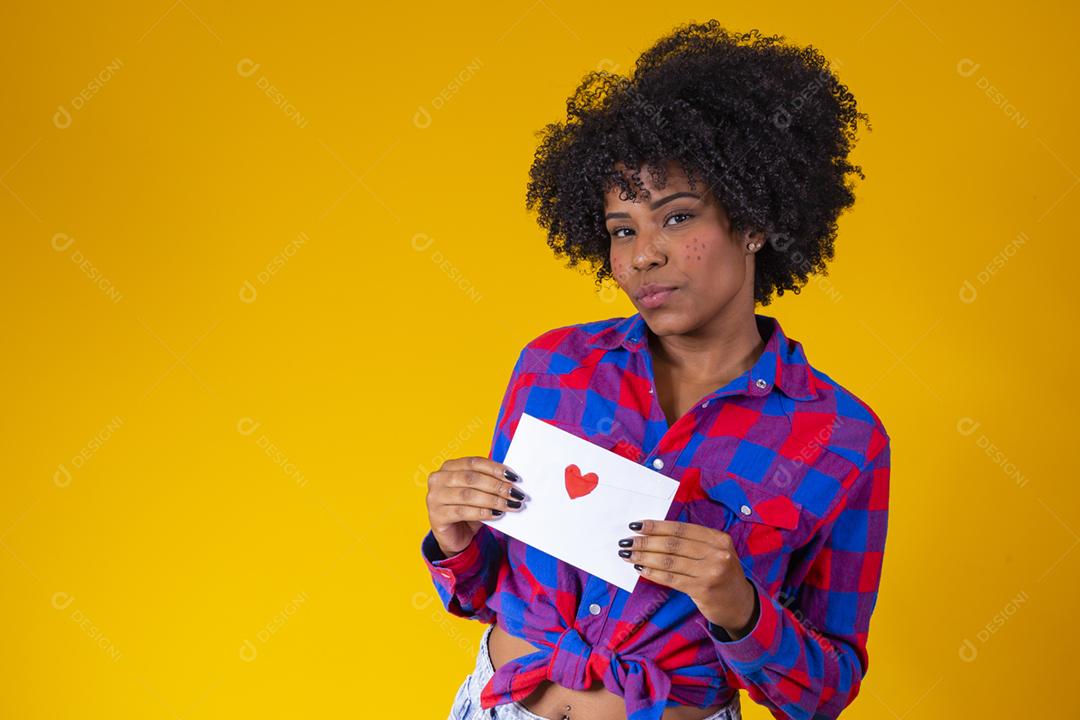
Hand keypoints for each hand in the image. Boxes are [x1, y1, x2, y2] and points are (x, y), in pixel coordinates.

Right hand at [425, 456, 527, 556]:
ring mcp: (434, 497)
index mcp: (449, 466)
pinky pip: (463, 512)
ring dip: (493, 500)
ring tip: (510, 505)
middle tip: (516, 493)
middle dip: (497, 485)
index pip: (474, 462)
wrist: (454, 535)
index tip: (514, 477)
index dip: (495, 468)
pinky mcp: (436, 515)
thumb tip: (512, 481)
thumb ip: (489, 483)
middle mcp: (438, 478)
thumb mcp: (479, 492)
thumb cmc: (468, 509)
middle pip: (472, 478)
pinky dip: (482, 512)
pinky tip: (497, 514)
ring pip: (468, 495)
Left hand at [617, 519, 758, 638]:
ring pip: (669, 561)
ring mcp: (711, 572)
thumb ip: (692, 542)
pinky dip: (653, 573)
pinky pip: (671, 578)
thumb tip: (654, 534)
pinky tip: (640, 569)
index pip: (681, 529)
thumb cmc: (721, 574)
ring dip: (644, 557)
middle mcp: (717, 553)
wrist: (741, 605)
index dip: (656, 526)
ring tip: (627, 555)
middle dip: (646, 542)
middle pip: (673, 544)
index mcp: (718, 538)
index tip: (637, 526)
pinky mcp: (703, 590)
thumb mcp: (715, 552)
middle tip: (626, 541)